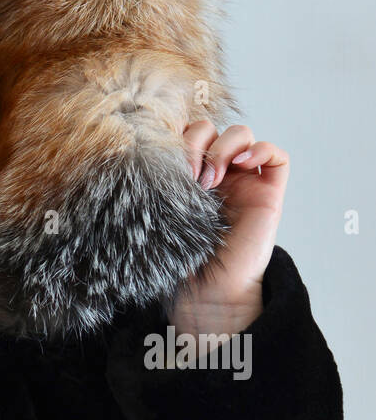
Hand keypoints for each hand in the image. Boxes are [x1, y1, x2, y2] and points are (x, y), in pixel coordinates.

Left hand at [171, 123, 289, 334]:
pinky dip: (261, 149)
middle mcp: (218, 173)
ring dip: (224, 147)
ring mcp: (245, 181)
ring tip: (212, 178)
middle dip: (196, 142)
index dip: (176, 136)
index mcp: (189, 174)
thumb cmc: (183, 256)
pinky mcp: (269, 193)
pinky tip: (243, 164)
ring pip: (241, 134)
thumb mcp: (163, 211)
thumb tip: (142, 147)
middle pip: (211, 128)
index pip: (185, 133)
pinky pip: (277, 156)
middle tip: (188, 174)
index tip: (162, 159)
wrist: (209, 291)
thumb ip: (160, 180)